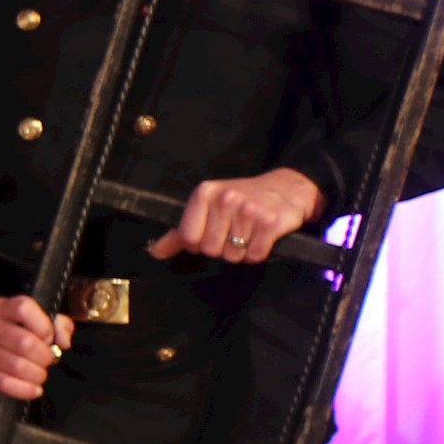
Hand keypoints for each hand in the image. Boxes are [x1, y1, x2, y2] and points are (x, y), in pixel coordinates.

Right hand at [0, 296, 70, 402]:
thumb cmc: (15, 335)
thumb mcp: (37, 322)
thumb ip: (58, 325)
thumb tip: (63, 342)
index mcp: (3, 308)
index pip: (24, 310)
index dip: (44, 327)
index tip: (49, 339)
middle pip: (24, 342)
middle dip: (44, 357)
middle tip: (48, 361)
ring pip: (17, 366)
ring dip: (37, 375)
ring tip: (40, 375)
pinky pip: (6, 383)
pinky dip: (25, 390)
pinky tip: (34, 389)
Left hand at [150, 167, 322, 265]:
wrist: (288, 187)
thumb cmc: (243, 200)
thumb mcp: (209, 207)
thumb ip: (181, 231)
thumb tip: (155, 252)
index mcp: (205, 193)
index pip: (188, 238)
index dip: (200, 243)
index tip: (214, 232)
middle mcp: (226, 199)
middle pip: (210, 250)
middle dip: (223, 248)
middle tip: (237, 232)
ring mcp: (249, 210)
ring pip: (233, 255)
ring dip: (242, 251)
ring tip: (251, 232)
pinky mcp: (270, 222)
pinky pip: (255, 255)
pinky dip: (259, 253)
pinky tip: (264, 237)